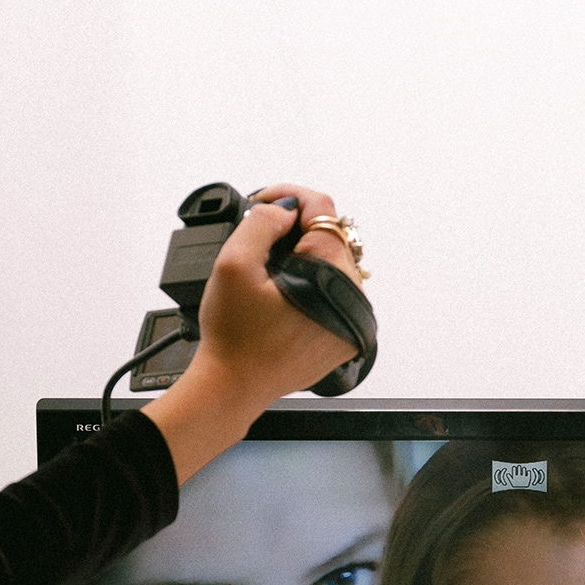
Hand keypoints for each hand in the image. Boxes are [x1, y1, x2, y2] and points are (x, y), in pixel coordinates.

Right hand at [194, 182, 357, 402]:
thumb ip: (263, 222)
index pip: (324, 211)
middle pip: (332, 235)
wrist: (234, 387)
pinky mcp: (345, 335)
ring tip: (270, 267)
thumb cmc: (233, 336)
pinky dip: (311, 281)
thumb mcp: (234, 263)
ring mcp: (352, 320)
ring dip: (304, 254)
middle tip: (260, 237)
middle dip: (295, 228)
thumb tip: (286, 207)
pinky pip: (334, 291)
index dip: (289, 197)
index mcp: (331, 277)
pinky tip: (283, 290)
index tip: (263, 202)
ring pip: (334, 262)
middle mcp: (352, 299)